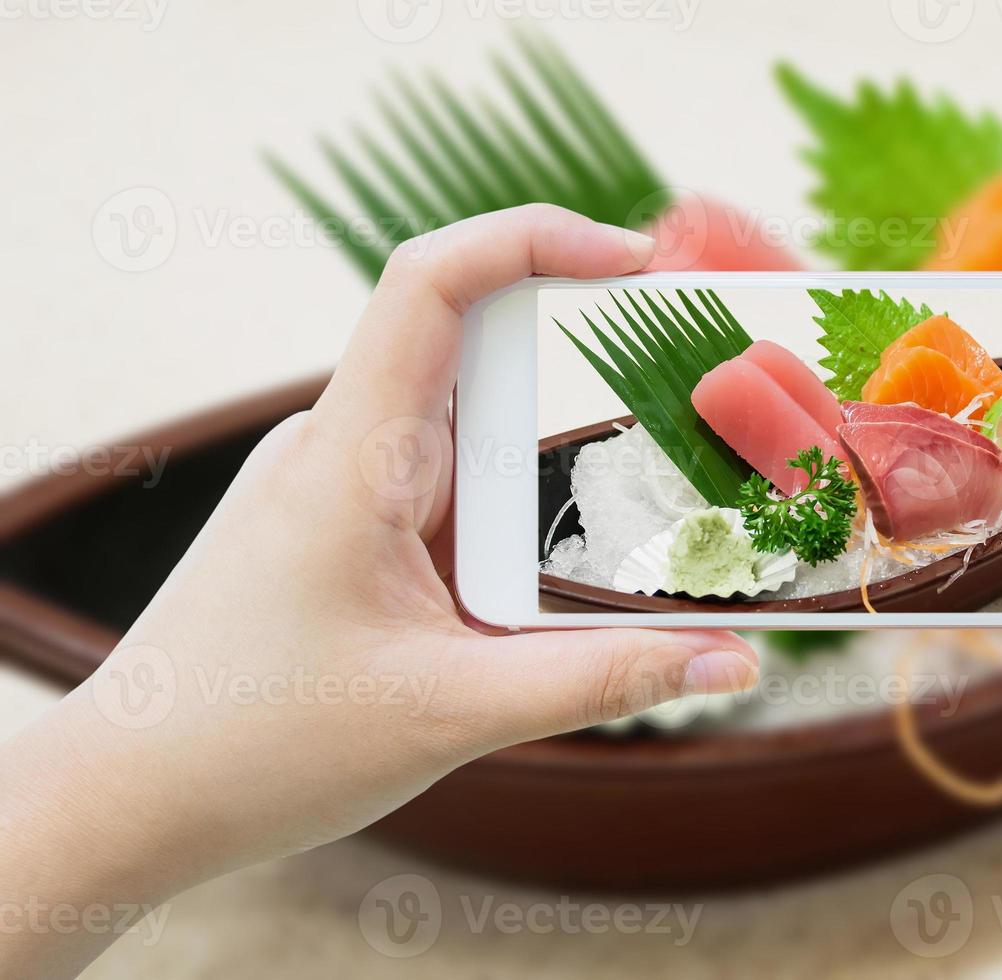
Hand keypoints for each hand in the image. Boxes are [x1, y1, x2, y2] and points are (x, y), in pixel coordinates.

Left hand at [0, 205, 757, 976]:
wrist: (130, 798)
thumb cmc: (254, 747)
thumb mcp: (452, 713)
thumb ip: (604, 682)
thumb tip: (735, 664)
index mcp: (351, 459)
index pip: (430, 284)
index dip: (532, 238)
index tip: (634, 259)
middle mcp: (342, 449)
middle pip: (475, 347)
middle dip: (583, 353)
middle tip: (688, 383)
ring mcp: (340, 487)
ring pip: (468, 427)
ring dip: (554, 446)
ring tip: (648, 487)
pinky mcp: (346, 530)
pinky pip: (447, 484)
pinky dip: (516, 503)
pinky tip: (563, 562)